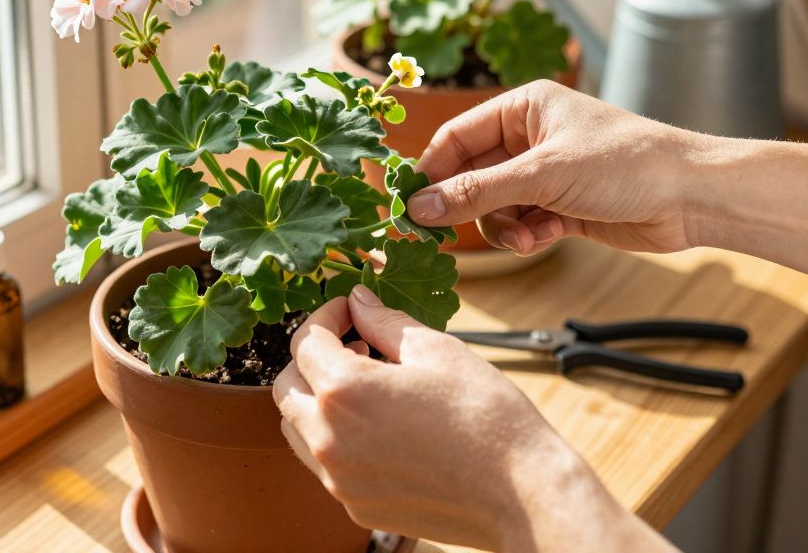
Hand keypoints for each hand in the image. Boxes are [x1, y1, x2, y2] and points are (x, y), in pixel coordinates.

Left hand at [274, 285, 672, 552]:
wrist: (520, 494)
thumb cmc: (485, 416)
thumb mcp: (436, 350)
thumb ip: (385, 322)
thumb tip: (359, 300)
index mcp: (343, 391)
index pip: (306, 342)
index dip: (327, 315)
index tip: (349, 309)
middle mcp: (328, 439)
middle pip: (287, 387)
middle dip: (311, 359)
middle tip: (354, 344)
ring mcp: (339, 479)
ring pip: (297, 430)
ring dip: (316, 400)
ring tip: (365, 384)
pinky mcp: (356, 506)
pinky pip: (324, 465)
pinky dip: (335, 437)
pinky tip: (379, 424)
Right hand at [406, 80, 704, 254]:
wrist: (693, 196)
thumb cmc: (627, 163)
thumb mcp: (542, 174)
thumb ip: (476, 193)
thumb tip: (417, 207)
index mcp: (524, 108)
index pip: (455, 137)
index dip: (429, 171)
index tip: (407, 206)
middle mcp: (530, 137)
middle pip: (470, 176)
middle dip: (466, 207)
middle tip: (444, 236)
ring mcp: (546, 173)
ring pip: (493, 206)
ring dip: (499, 226)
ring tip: (522, 237)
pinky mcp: (562, 206)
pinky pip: (520, 223)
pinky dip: (524, 235)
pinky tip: (542, 239)